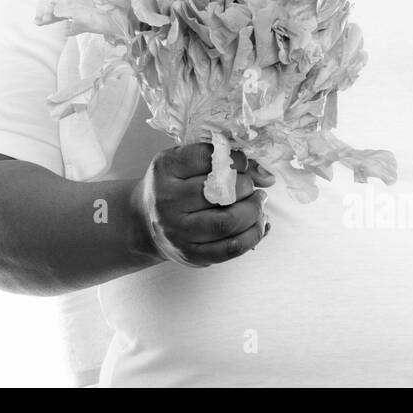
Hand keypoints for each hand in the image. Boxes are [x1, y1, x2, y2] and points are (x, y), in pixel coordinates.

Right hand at [131, 143, 274, 267]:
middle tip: (250, 186)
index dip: (234, 159)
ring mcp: (178, 231)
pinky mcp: (191, 254)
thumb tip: (267, 176)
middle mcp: (167, 200)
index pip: (206, 158)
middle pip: (220, 192)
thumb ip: (223, 161)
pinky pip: (231, 248)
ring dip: (253, 211)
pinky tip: (257, 224)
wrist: (145, 221)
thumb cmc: (174, 185)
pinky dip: (253, 235)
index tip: (243, 163)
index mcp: (165, 169)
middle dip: (246, 186)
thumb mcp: (186, 163)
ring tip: (258, 203)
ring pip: (228, 222)